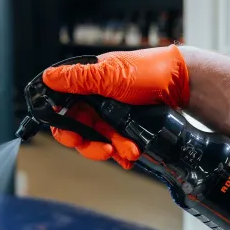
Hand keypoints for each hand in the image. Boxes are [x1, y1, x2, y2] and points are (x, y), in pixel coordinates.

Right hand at [42, 45, 189, 167]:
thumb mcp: (110, 75)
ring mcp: (109, 113)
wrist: (182, 83)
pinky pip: (114, 144)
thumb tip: (48, 78)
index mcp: (85, 84)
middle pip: (80, 131)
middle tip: (107, 150)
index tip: (74, 139)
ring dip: (113, 149)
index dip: (65, 127)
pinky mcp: (123, 124)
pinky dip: (121, 153)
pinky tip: (130, 156)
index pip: (62, 110)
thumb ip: (78, 79)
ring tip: (131, 151)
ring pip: (99, 140)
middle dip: (93, 144)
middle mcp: (94, 100)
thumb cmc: (147, 72)